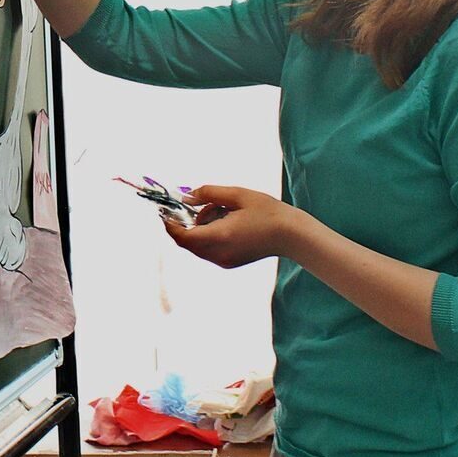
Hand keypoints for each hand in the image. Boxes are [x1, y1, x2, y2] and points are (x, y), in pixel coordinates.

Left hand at [162, 184, 309, 268]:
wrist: (292, 235)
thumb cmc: (268, 211)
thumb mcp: (237, 194)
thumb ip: (208, 194)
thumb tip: (187, 196)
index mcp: (219, 237)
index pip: (182, 236)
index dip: (169, 224)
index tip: (164, 210)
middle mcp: (219, 254)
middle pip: (187, 242)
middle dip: (185, 223)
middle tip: (196, 204)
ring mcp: (224, 261)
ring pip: (197, 246)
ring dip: (198, 228)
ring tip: (221, 210)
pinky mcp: (229, 263)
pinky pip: (207, 249)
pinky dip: (207, 235)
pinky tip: (226, 221)